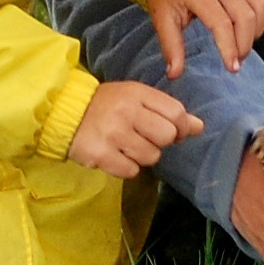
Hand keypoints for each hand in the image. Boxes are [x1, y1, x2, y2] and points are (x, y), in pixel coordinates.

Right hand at [65, 80, 204, 178]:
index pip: (176, 113)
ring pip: (151, 157)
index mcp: (137, 93)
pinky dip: (125, 168)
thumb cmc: (106, 106)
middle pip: (166, 136)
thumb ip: (167, 111)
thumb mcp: (136, 99)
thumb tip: (199, 127)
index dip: (180, 128)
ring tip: (125, 146)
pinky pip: (131, 171)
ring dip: (141, 156)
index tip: (172, 132)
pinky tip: (114, 155)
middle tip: (142, 138)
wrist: (63, 113)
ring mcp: (112, 133)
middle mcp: (126, 111)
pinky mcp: (100, 155)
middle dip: (160, 142)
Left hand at [146, 0, 263, 79]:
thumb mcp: (161, 19)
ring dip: (254, 33)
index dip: (229, 47)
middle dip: (244, 45)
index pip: (221, 22)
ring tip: (241, 48)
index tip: (231, 68)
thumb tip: (174, 74)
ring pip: (258, 7)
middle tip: (235, 63)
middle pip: (245, 16)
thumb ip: (171, 47)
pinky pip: (261, 1)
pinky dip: (260, 20)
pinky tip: (248, 32)